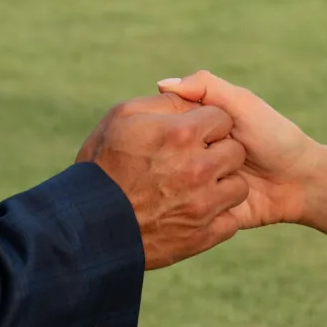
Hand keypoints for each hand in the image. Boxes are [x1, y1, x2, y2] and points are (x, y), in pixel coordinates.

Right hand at [75, 95, 249, 269]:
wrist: (89, 229)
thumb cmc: (101, 165)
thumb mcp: (123, 115)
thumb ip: (162, 100)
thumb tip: (183, 90)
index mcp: (180, 134)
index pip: (220, 118)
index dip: (207, 124)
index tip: (192, 134)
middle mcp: (198, 168)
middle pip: (234, 151)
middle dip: (218, 153)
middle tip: (194, 161)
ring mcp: (203, 205)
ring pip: (236, 187)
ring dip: (222, 187)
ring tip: (196, 188)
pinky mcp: (202, 236)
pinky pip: (229, 221)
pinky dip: (217, 218)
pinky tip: (196, 213)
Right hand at [155, 71, 323, 229]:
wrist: (303, 183)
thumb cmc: (274, 137)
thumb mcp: (241, 104)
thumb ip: (206, 87)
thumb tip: (162, 83)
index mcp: (196, 128)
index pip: (164, 122)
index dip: (172, 124)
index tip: (194, 129)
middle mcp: (192, 156)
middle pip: (167, 154)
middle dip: (185, 156)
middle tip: (222, 156)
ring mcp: (198, 186)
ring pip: (177, 184)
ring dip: (197, 182)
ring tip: (230, 177)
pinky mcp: (205, 212)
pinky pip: (191, 211)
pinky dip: (201, 207)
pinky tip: (220, 199)